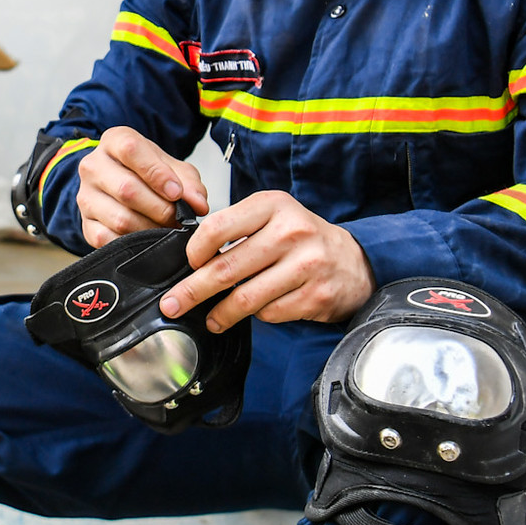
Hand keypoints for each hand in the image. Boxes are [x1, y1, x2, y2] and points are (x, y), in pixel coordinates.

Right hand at [75, 126, 211, 248]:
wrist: (123, 187)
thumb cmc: (148, 174)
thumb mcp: (173, 169)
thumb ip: (189, 183)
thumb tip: (197, 204)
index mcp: (114, 141)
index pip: (131, 151)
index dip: (157, 173)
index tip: (176, 192)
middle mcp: (93, 166)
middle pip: (127, 189)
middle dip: (160, 208)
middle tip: (176, 217)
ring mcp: (85, 196)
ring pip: (120, 219)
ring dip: (150, 229)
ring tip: (165, 228)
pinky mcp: (85, 224)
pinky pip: (109, 240)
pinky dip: (134, 244)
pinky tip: (146, 239)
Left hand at [159, 190, 373, 329]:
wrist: (353, 261)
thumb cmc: (303, 239)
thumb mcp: (272, 216)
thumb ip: (237, 228)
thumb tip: (193, 257)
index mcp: (273, 205)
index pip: (217, 228)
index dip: (195, 251)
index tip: (188, 263)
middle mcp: (291, 232)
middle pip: (226, 269)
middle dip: (192, 291)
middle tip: (172, 304)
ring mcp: (306, 265)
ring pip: (245, 298)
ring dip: (220, 313)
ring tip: (210, 319)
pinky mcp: (315, 295)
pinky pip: (269, 313)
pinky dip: (256, 316)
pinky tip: (255, 312)